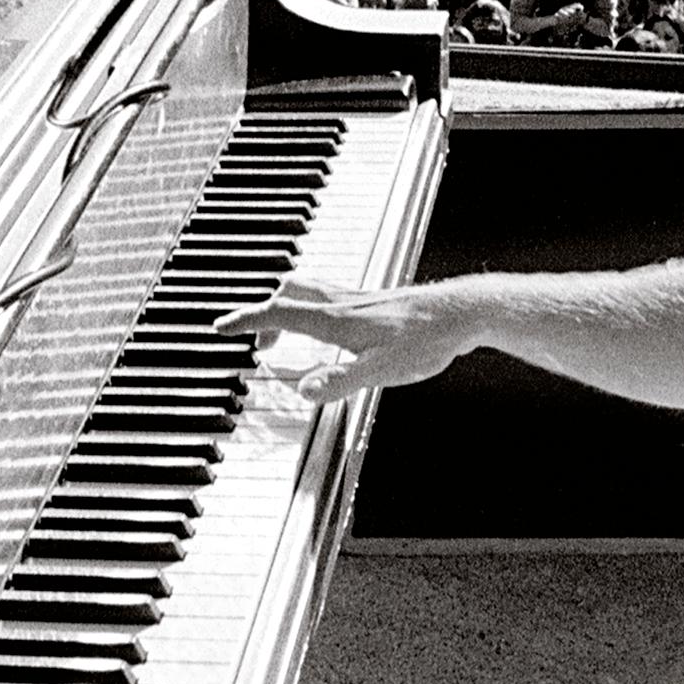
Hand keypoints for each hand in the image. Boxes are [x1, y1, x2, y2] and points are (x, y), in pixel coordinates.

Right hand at [215, 277, 484, 402]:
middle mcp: (341, 304)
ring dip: (285, 309)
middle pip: (287, 295)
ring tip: (280, 336)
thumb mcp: (382, 370)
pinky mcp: (371, 303)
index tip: (221, 327)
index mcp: (336, 320)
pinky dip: (309, 310)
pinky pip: (325, 299)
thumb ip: (340, 380)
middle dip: (262, 315)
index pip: (279, 312)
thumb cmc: (427, 338)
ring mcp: (357, 300)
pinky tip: (324, 330)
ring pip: (306, 292)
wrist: (462, 312)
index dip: (246, 320)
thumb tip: (303, 390)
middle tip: (253, 339)